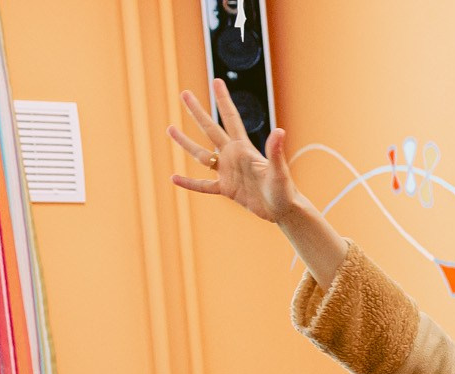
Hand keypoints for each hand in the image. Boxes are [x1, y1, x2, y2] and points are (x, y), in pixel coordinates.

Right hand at [169, 78, 297, 223]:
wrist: (283, 210)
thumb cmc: (284, 190)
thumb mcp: (279, 170)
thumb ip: (276, 151)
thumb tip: (280, 130)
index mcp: (244, 148)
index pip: (231, 118)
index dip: (224, 100)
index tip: (216, 81)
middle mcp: (233, 156)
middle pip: (210, 129)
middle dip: (197, 111)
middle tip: (184, 93)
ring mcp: (228, 172)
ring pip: (201, 155)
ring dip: (185, 143)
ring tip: (170, 128)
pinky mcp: (226, 189)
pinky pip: (203, 185)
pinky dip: (189, 183)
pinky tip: (174, 178)